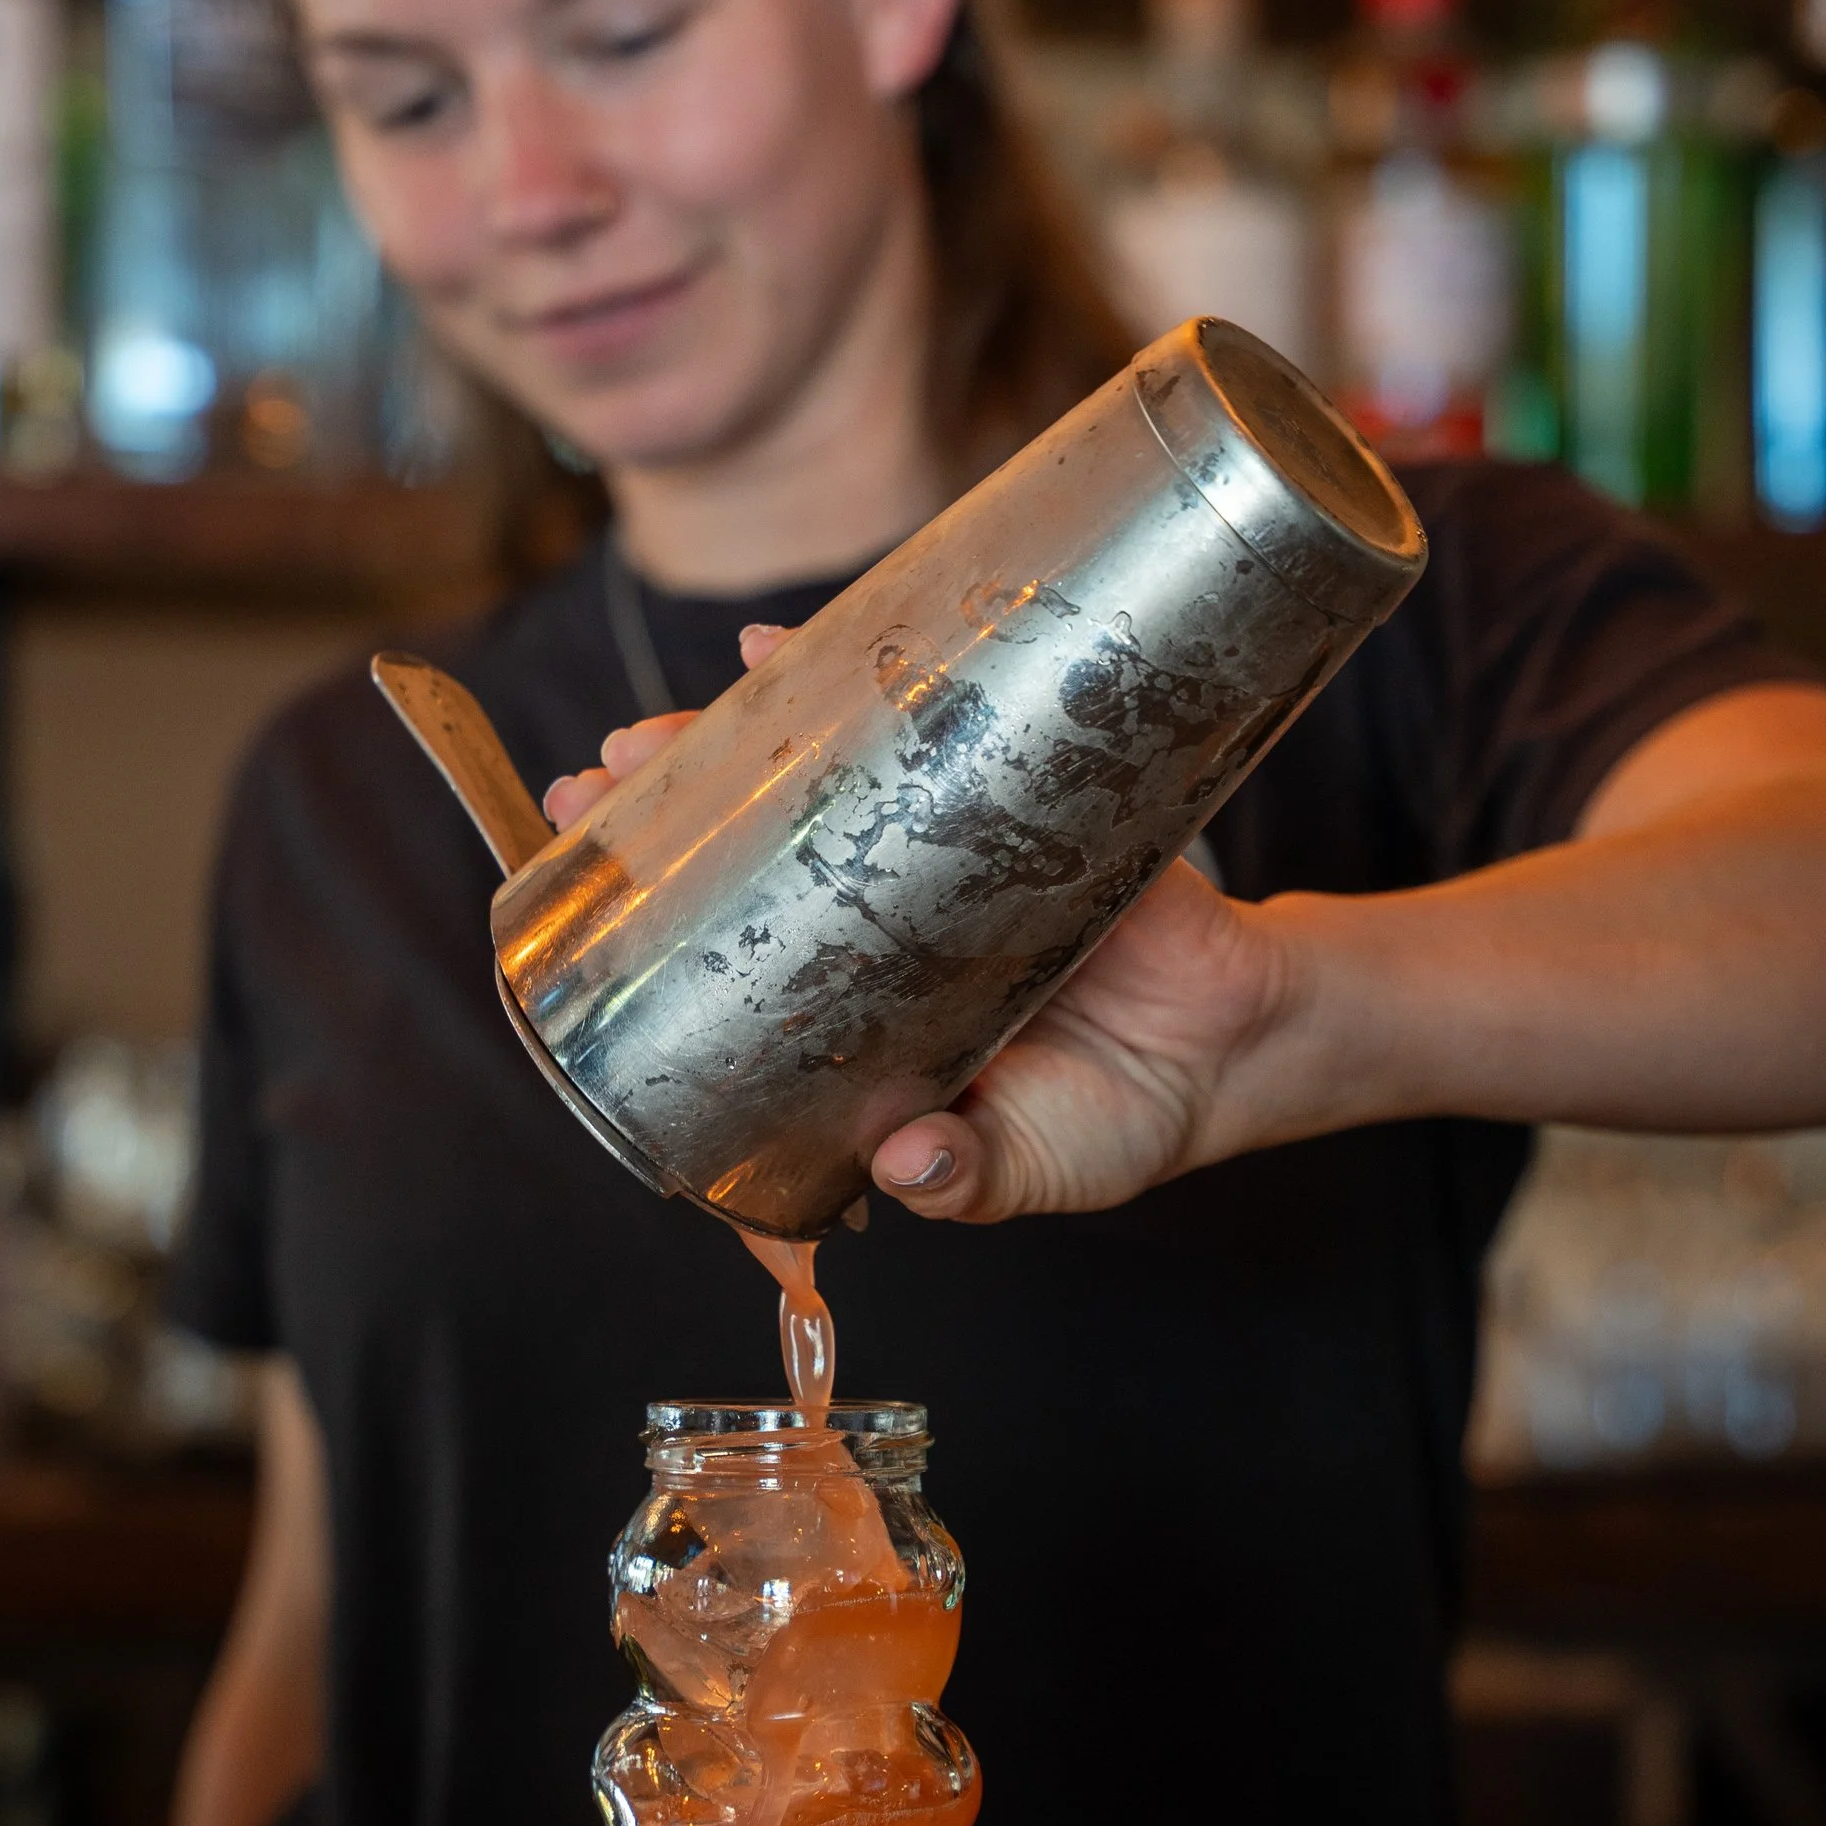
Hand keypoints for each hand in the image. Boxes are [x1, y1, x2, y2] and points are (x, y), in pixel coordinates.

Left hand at [545, 618, 1311, 1222]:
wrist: (1235, 1046)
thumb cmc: (1111, 1119)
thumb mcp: (1035, 1170)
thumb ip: (969, 1178)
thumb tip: (908, 1169)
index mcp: (860, 1012)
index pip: (737, 961)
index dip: (658, 930)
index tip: (591, 904)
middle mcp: (882, 923)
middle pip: (752, 858)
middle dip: (665, 816)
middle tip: (594, 781)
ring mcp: (940, 854)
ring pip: (818, 782)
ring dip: (728, 744)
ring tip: (655, 730)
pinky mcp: (1012, 797)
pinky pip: (925, 727)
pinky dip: (856, 682)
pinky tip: (776, 646)